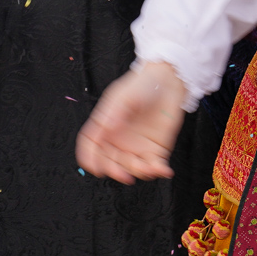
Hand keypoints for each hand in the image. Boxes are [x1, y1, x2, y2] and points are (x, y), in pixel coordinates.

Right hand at [79, 62, 185, 181]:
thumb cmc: (141, 85)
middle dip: (114, 171)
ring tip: (150, 168)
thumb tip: (108, 128)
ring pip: (131, 168)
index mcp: (103, 127)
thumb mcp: (123, 96)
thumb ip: (115, 112)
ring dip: (138, 171)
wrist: (167, 81)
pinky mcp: (155, 149)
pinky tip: (163, 170)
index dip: (89, 159)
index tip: (95, 168)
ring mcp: (135, 147)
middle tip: (123, 174)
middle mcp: (117, 141)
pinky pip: (154, 166)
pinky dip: (158, 171)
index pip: (89, 146)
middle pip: (109, 162)